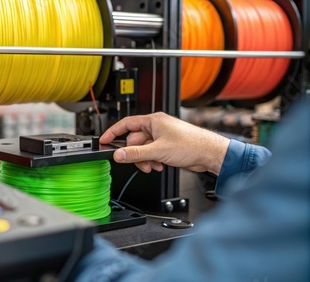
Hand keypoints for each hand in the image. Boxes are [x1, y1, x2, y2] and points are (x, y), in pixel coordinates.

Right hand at [100, 112, 229, 174]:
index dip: (113, 133)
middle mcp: (156, 127)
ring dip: (145, 159)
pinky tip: (159, 165)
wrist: (210, 153)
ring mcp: (162, 136)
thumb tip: (118, 154)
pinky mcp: (167, 146)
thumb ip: (135, 153)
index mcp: (153, 121)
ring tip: (153, 166)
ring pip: (143, 149)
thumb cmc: (191, 145)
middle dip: (135, 154)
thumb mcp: (157, 151)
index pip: (126, 124)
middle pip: (134, 140)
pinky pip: (152, 153)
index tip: (104, 141)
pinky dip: (152, 160)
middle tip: (137, 163)